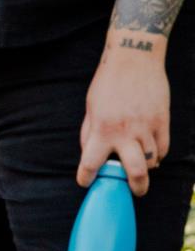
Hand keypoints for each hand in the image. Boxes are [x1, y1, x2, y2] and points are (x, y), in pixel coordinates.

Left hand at [79, 32, 170, 193]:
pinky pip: (164, 147)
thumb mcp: (91, 109)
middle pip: (135, 172)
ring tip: (141, 167)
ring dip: (146, 168)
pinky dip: (158, 154)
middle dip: (136, 187)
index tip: (86, 182)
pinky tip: (151, 153)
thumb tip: (90, 154)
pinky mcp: (163, 121)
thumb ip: (89, 133)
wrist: (134, 59)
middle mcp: (125, 132)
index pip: (90, 163)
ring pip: (152, 161)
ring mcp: (147, 127)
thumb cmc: (107, 84)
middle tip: (135, 191)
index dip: (86, 177)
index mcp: (101, 130)